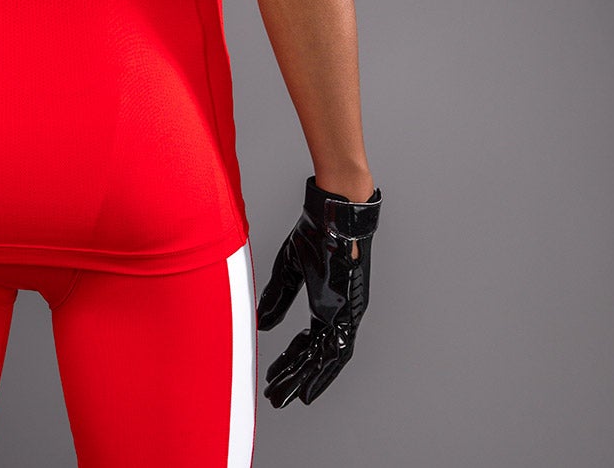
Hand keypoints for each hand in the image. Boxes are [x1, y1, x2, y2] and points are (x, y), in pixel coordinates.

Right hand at [256, 175, 381, 407]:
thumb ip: (278, 297)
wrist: (333, 214)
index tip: (274, 375)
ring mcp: (347, 314)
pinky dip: (324, 373)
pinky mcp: (350, 311)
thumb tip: (263, 323)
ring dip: (306, 380)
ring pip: (326, 360)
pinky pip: (339, 351)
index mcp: (325, 303)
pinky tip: (310, 389)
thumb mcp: (288, 268)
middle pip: (315, 357)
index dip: (290, 360)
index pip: (307, 343)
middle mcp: (338, 314)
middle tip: (275, 397)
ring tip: (287, 399)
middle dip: (295, 378)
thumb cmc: (314, 233)